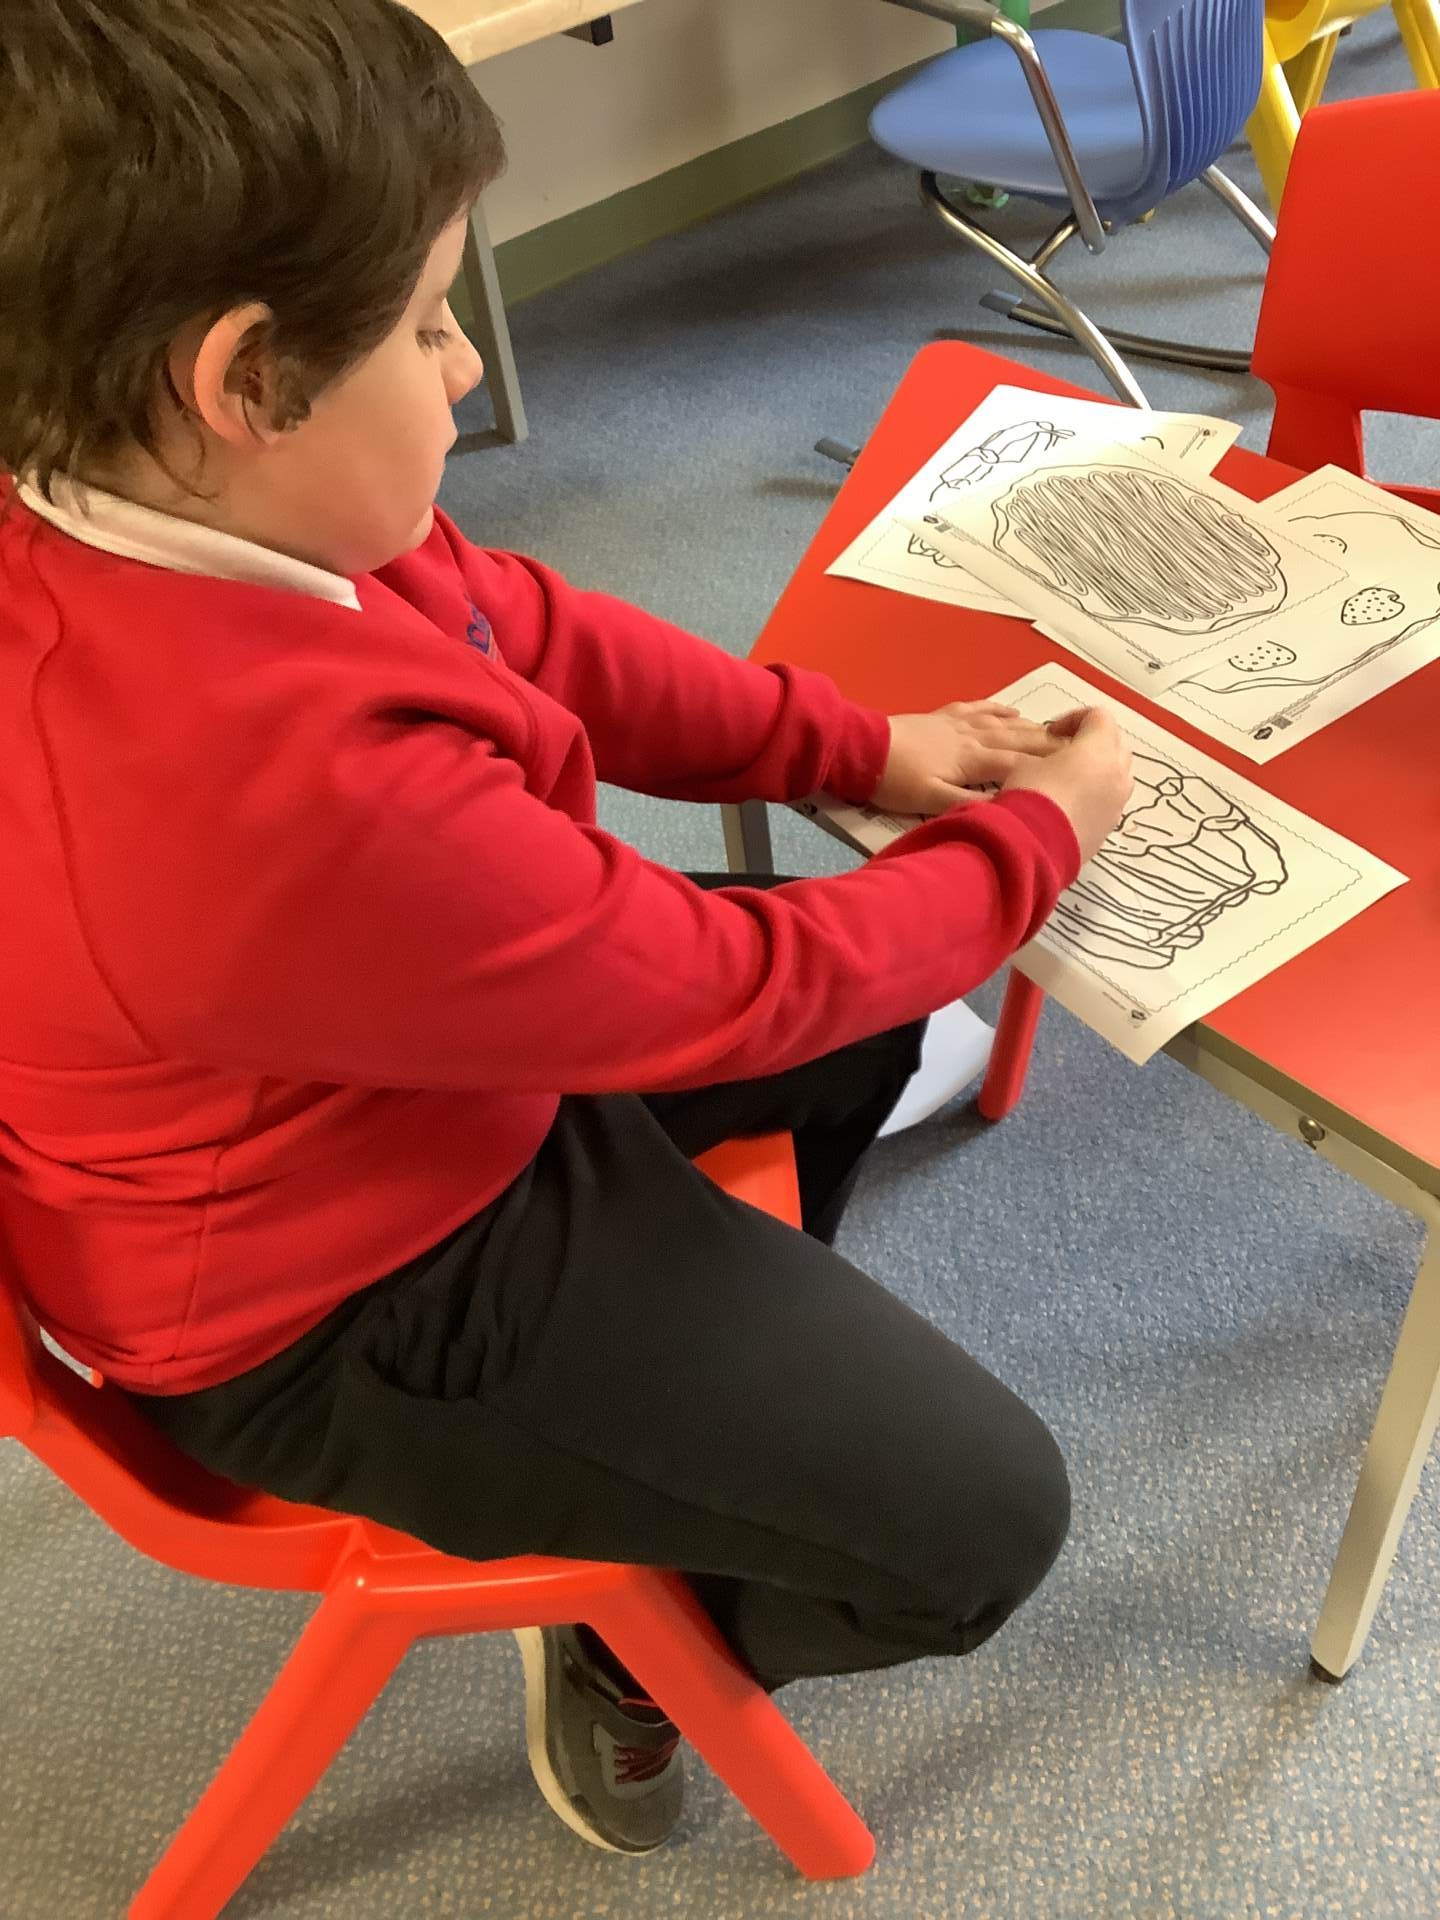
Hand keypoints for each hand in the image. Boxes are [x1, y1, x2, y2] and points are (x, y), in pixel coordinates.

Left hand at [872, 702, 1063, 816]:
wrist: (862, 750)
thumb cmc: (895, 780)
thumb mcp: (931, 801)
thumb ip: (969, 805)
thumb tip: (1007, 809)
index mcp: (973, 758)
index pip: (1020, 762)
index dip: (1049, 765)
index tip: (1078, 768)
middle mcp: (972, 736)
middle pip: (1018, 739)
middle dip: (1050, 743)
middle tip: (1080, 747)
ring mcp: (958, 724)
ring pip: (1003, 723)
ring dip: (1031, 726)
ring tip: (1056, 731)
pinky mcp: (943, 717)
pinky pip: (979, 709)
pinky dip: (999, 709)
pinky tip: (1013, 710)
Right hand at [999, 707, 1133, 865]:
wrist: (1032, 846)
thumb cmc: (1030, 794)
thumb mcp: (1026, 762)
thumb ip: (1048, 753)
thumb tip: (1053, 760)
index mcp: (1100, 747)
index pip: (1098, 716)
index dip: (1073, 719)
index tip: (1051, 733)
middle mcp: (1118, 771)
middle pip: (1115, 742)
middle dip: (1092, 741)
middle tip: (1064, 751)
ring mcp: (1118, 801)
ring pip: (1118, 773)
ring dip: (1098, 769)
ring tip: (1070, 778)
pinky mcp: (1110, 826)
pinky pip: (1110, 800)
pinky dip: (1096, 795)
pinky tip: (1068, 805)